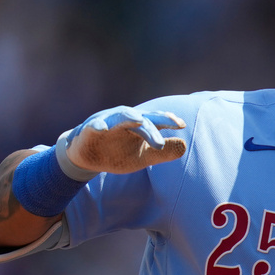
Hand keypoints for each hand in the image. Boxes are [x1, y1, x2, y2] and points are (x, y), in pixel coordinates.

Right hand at [63, 106, 186, 174]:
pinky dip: (98, 125)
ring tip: (138, 119)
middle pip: (142, 120)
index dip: (168, 120)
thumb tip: (185, 145)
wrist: (88, 158)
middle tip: (159, 144)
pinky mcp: (90, 129)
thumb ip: (163, 152)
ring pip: (120, 116)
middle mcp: (126, 119)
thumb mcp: (143, 157)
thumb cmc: (118, 154)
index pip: (156, 120)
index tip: (182, 125)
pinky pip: (94, 126)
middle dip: (151, 129)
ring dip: (129, 116)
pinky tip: (102, 128)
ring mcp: (108, 122)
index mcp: (140, 125)